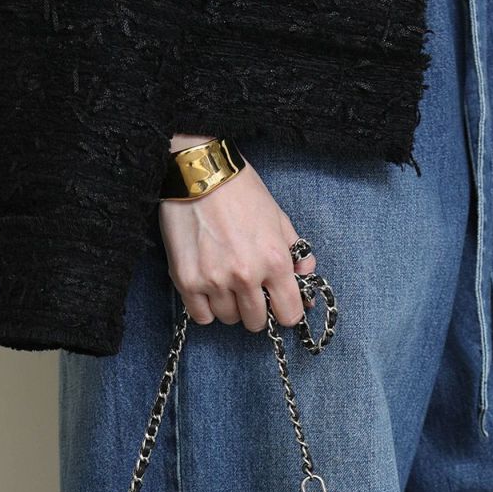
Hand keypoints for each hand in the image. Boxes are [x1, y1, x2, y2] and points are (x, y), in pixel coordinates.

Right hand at [159, 134, 315, 332]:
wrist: (198, 170)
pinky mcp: (186, 280)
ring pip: (229, 319)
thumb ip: (296, 253)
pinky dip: (206, 308)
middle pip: (256, 322)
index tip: (278, 304)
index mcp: (274, 261)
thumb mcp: (278, 218)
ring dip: (230, 307)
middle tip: (249, 289)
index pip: (289, 314)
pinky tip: (208, 289)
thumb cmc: (241, 191)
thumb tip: (306, 277)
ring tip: (225, 282)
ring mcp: (214, 280)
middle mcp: (245, 276)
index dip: (286, 311)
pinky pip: (201, 316)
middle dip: (257, 309)